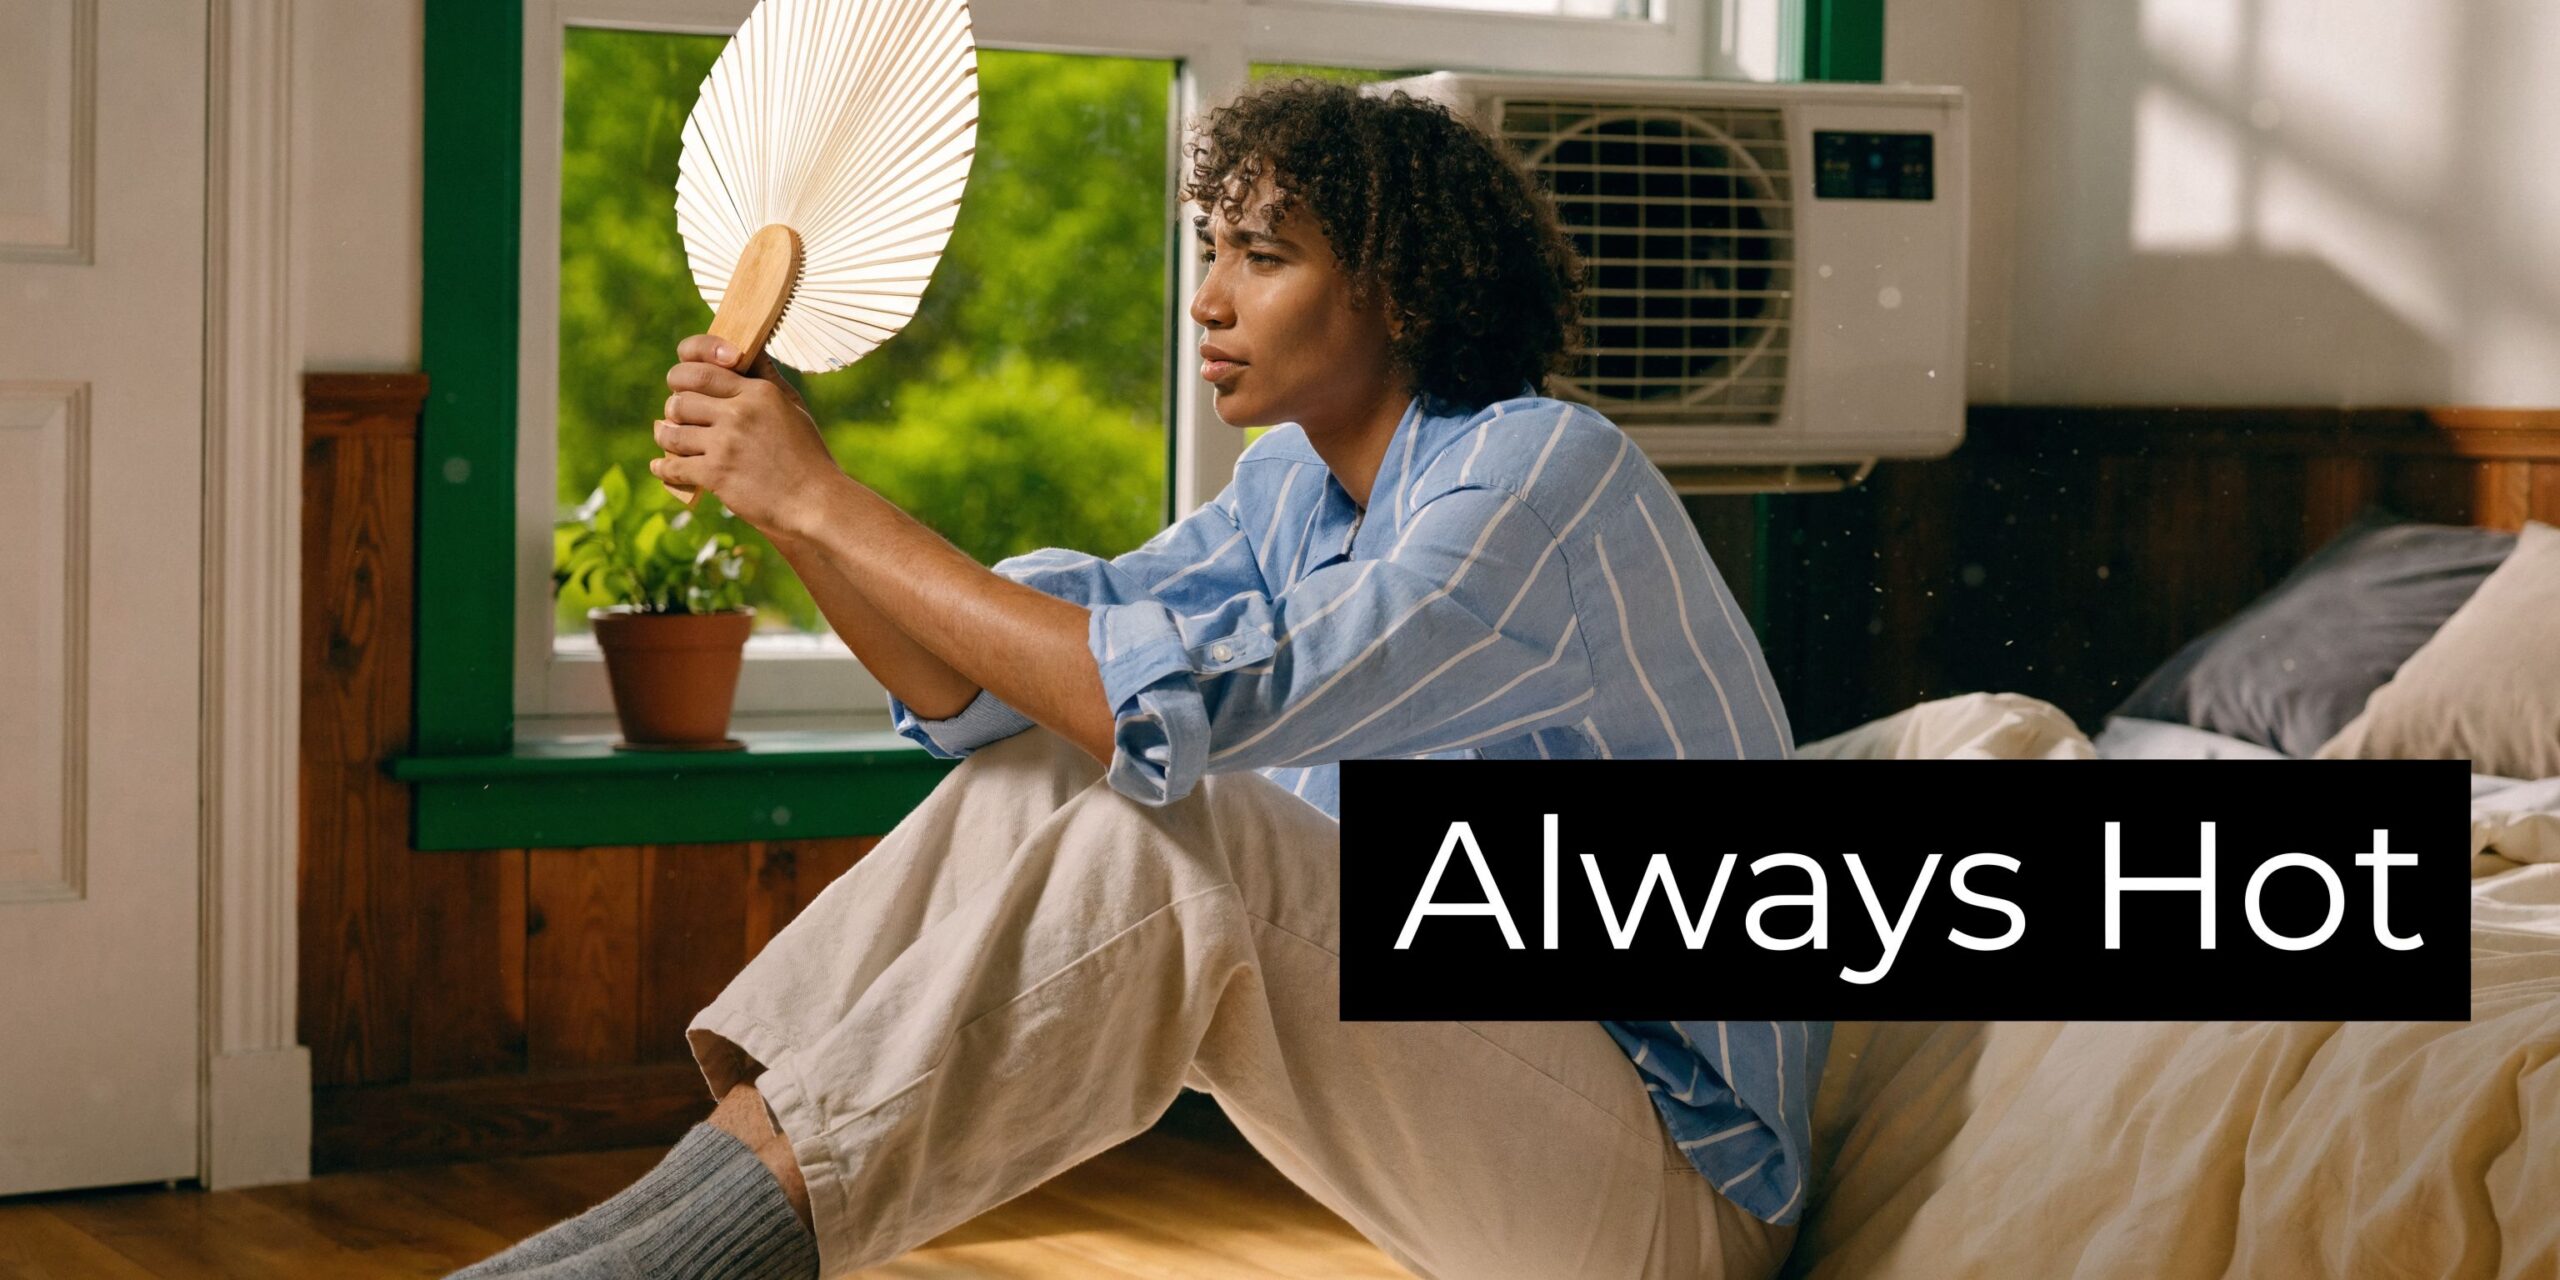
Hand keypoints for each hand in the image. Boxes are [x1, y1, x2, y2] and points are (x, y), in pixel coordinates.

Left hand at [654, 335, 843, 536]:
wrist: (814, 502)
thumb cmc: (807, 455)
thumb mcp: (793, 406)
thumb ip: (766, 377)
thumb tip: (745, 349)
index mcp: (758, 392)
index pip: (701, 369)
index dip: (683, 373)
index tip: (682, 382)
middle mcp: (739, 413)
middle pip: (680, 398)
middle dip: (673, 406)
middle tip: (676, 414)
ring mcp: (726, 444)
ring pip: (671, 431)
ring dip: (667, 437)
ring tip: (671, 441)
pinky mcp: (716, 474)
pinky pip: (673, 466)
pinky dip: (663, 468)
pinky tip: (661, 467)